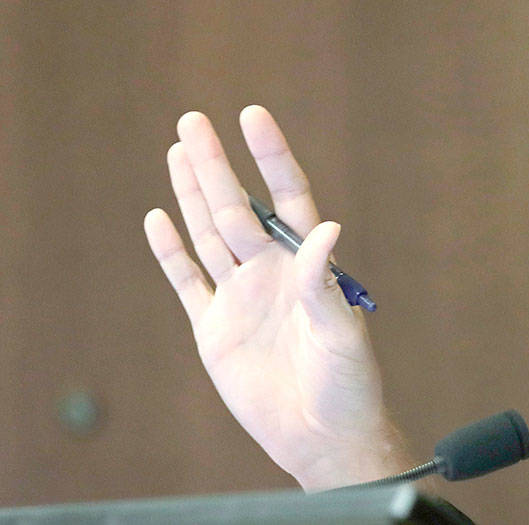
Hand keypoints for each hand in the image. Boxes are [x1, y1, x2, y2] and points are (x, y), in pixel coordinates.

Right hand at [144, 105, 412, 489]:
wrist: (323, 435)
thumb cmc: (348, 382)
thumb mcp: (343, 332)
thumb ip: (324, 282)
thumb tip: (326, 227)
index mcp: (308, 263)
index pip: (288, 196)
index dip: (271, 156)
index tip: (253, 116)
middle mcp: (271, 270)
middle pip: (236, 207)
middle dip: (215, 165)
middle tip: (192, 120)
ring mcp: (240, 296)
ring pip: (210, 233)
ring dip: (192, 194)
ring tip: (178, 149)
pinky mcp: (214, 328)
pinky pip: (188, 281)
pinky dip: (171, 251)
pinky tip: (158, 218)